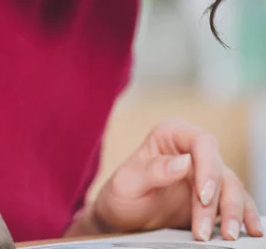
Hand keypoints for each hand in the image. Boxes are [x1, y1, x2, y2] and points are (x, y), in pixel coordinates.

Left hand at [70, 119, 262, 241]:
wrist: (121, 219)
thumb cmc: (121, 195)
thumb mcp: (127, 183)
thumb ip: (154, 171)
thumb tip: (185, 162)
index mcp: (171, 135)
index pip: (202, 142)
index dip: (208, 167)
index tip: (203, 196)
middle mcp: (192, 150)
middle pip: (219, 167)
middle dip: (218, 200)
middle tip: (203, 231)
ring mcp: (204, 174)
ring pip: (231, 186)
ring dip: (233, 211)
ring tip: (228, 237)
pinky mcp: (212, 198)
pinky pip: (235, 202)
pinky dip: (244, 215)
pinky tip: (250, 229)